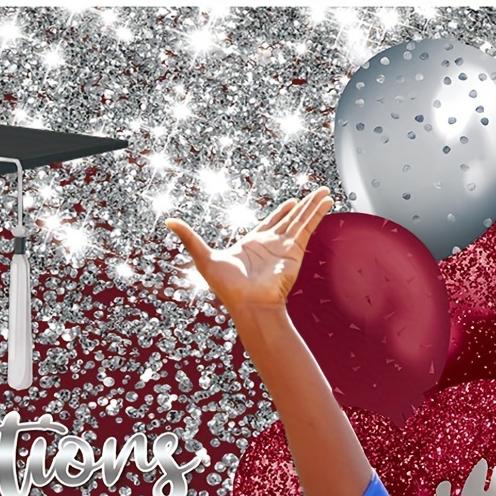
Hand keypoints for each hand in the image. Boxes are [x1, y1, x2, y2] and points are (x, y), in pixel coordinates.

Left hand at [165, 188, 331, 312]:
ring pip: (300, 220)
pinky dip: (317, 214)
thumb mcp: (204, 257)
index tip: (291, 202)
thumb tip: (169, 222)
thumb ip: (190, 239)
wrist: (248, 304)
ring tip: (324, 191)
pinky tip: (326, 201)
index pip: (269, 223)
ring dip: (312, 205)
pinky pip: (307, 228)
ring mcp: (283, 247)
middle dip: (301, 206)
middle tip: (312, 193)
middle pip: (288, 219)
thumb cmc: (226, 287)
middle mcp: (270, 245)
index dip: (279, 212)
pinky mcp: (294, 251)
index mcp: (251, 244)